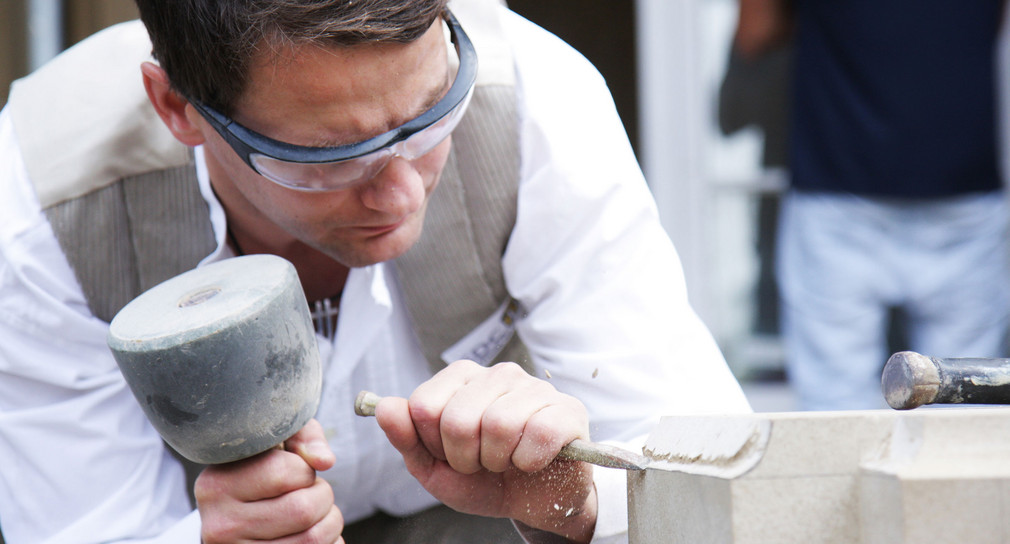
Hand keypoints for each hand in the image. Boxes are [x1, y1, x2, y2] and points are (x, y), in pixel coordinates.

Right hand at [195, 419, 343, 542]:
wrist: (236, 520)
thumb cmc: (261, 474)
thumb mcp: (273, 442)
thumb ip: (302, 437)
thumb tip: (325, 461)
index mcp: (216, 486)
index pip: (283, 472)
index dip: (305, 470)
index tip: (298, 471)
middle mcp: (220, 526)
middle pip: (302, 510)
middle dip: (322, 496)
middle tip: (313, 493)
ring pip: (313, 539)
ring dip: (329, 522)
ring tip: (315, 513)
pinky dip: (330, 542)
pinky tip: (313, 532)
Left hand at [374, 360, 597, 542]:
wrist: (535, 502)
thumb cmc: (484, 478)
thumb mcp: (435, 468)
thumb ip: (406, 439)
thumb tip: (383, 407)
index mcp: (462, 378)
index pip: (423, 405)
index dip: (433, 444)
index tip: (451, 453)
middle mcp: (499, 373)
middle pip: (457, 418)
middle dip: (465, 458)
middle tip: (482, 463)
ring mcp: (536, 388)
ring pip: (498, 425)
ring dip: (498, 461)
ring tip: (507, 461)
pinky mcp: (567, 410)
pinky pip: (537, 435)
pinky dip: (529, 462)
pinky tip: (533, 461)